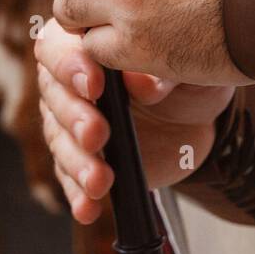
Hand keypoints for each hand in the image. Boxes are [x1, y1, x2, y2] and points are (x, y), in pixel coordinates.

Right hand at [35, 16, 234, 223]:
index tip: (96, 83)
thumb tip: (145, 85)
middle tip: (98, 133)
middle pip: (55, 95)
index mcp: (87, 45)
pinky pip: (71, 178)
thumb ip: (164, 69)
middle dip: (75, 117)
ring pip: (60, 140)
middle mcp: (70, 82)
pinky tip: (89, 208)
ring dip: (78, 162)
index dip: (71, 64)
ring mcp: (72, 122)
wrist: (199, 117)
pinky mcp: (82, 159)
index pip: (59, 46)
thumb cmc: (186, 76)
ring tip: (101, 179)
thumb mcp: (186, 66)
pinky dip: (79, 194)